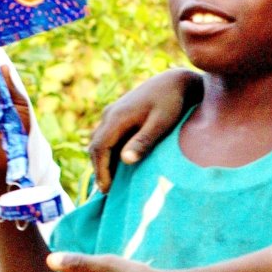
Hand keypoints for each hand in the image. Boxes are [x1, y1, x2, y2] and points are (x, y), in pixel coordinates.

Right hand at [89, 69, 201, 192]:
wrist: (175, 81)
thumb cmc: (172, 103)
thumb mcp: (161, 123)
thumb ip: (144, 141)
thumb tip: (125, 160)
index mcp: (117, 117)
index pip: (100, 148)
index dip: (101, 170)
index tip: (107, 190)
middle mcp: (110, 114)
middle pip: (96, 146)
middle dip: (99, 169)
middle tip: (107, 191)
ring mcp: (113, 112)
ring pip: (100, 141)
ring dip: (102, 161)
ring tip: (111, 182)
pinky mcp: (119, 113)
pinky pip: (107, 136)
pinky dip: (108, 152)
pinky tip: (118, 164)